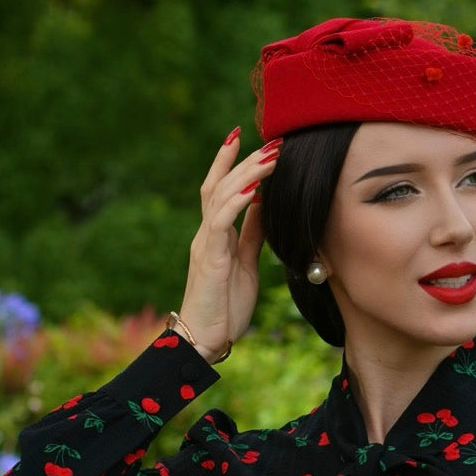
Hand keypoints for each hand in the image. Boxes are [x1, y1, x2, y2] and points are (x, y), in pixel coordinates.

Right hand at [177, 129, 280, 360]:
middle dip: (245, 160)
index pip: (219, 188)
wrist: (204, 340)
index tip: (246, 136)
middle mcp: (207, 234)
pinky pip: (220, 222)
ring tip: (270, 156)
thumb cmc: (224, 307)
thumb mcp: (246, 264)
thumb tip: (264, 205)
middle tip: (272, 140)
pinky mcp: (209, 259)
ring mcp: (205, 244)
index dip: (230, 161)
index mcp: (216, 235)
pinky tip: (254, 188)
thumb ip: (252, 235)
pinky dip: (237, 202)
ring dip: (247, 174)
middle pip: (220, 184)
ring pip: (220, 196)